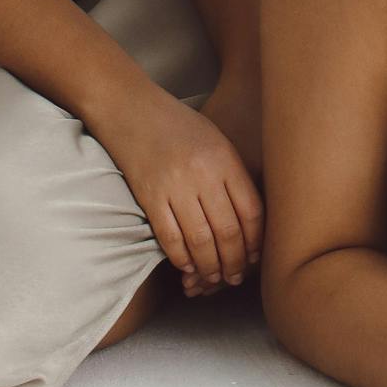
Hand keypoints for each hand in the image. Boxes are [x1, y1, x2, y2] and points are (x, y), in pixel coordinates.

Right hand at [91, 76, 263, 297]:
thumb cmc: (178, 126)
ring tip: (214, 277)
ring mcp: (175, 186)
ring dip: (209, 266)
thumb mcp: (216, 141)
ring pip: (200, 240)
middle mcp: (203, 174)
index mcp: (225, 159)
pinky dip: (181, 257)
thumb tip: (249, 223)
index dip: (255, 241)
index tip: (254, 257)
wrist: (130, 109)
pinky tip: (187, 266)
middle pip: (228, 231)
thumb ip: (233, 176)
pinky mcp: (149, 196)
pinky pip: (169, 237)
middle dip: (234, 261)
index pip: (251, 212)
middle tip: (235, 277)